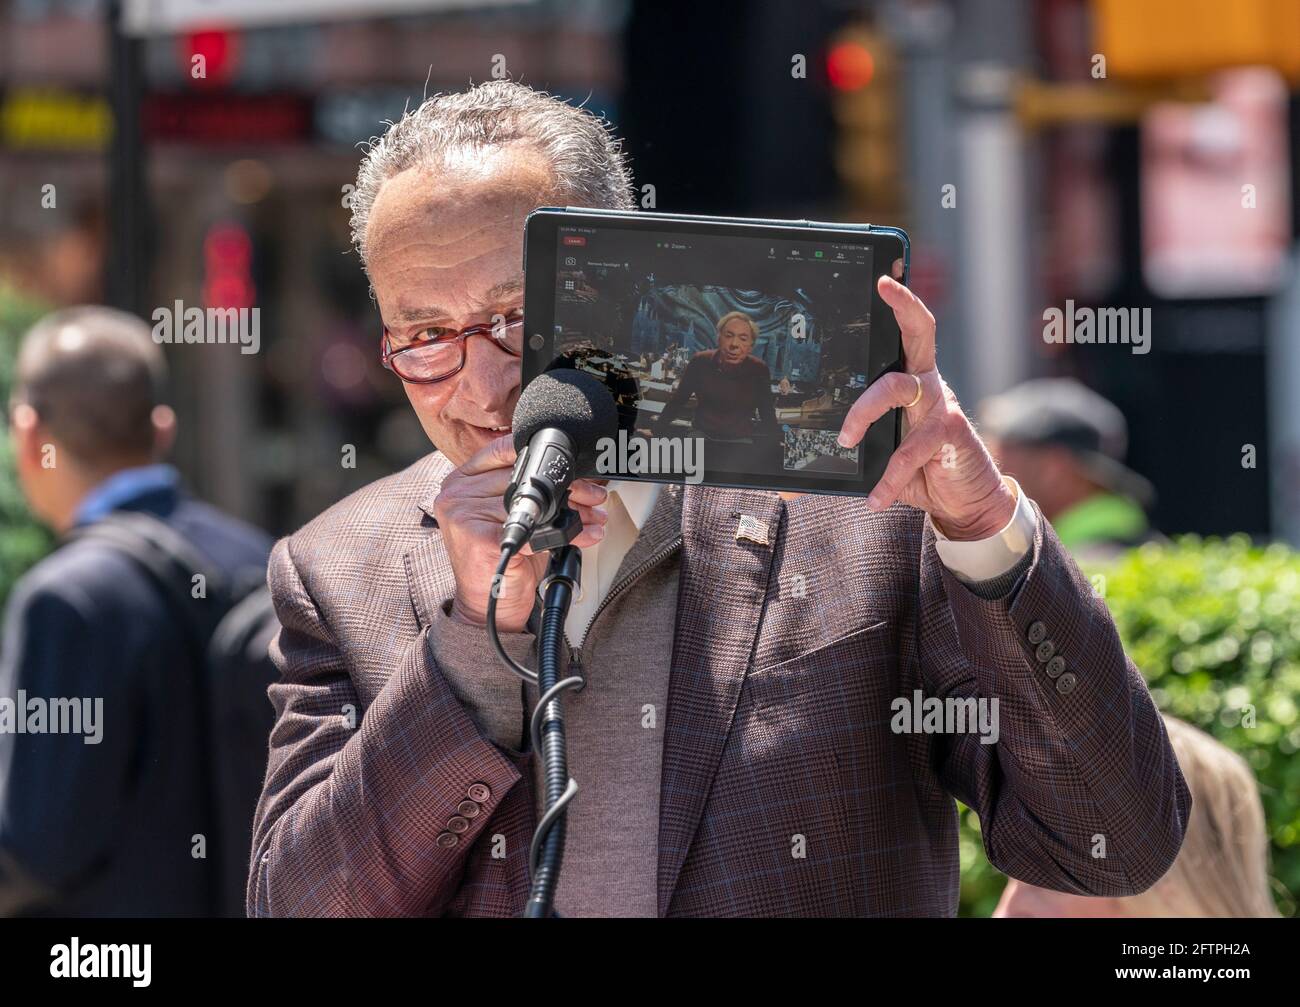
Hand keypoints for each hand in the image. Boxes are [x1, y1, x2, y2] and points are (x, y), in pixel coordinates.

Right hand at [434, 435, 608, 631]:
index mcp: (459, 481)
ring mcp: (465, 516)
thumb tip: (574, 472)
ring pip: (533, 503)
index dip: (543, 456)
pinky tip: (585, 534)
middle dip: (568, 487)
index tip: (573, 467)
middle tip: (594, 495)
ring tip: (594, 516)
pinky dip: (567, 533)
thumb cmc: (502, 559)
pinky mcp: (481, 541)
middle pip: (522, 478)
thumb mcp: (510, 515)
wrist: (489, 605)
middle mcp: (456, 495)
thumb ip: (526, 487)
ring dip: (574, 510)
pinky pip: (536, 531)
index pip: (502, 451)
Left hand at [837, 274, 1015, 540]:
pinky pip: (912, 447)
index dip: (899, 302)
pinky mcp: (950, 433)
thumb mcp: (880, 455)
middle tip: (882, 287)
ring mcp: (940, 405)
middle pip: (919, 331)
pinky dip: (890, 476)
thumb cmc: (919, 469)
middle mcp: (927, 383)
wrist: (964, 501)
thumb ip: (850, 454)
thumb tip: (790, 481)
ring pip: (896, 388)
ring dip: (863, 412)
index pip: (906, 331)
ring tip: (846, 439)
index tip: (881, 279)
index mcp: (910, 379)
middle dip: (903, 305)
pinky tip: (877, 496)